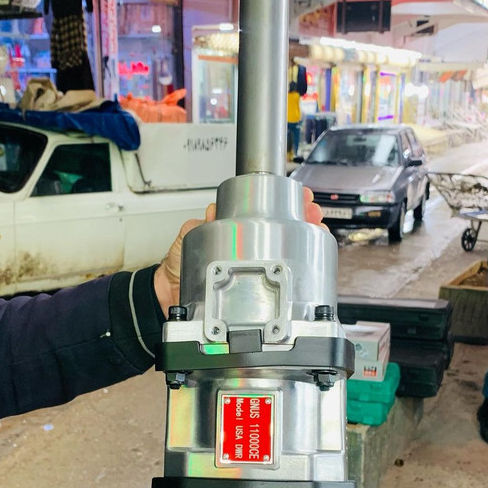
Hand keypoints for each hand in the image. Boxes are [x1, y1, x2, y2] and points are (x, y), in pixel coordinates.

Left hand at [153, 187, 324, 316]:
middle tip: (312, 211)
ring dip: (302, 235)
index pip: (261, 206)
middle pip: (280, 223)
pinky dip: (292, 262)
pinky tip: (303, 257)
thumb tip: (212, 211)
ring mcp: (252, 261)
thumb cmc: (179, 264)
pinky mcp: (254, 280)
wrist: (173, 292)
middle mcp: (245, 242)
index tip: (297, 195)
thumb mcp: (187, 236)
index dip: (281, 198)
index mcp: (231, 226)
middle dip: (300, 215)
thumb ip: (198, 224)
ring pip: (283, 244)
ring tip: (314, 228)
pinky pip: (275, 268)